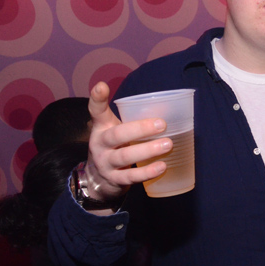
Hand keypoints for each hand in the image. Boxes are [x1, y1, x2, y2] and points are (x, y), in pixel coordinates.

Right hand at [84, 82, 172, 201]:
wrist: (99, 179)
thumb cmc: (116, 147)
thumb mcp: (119, 130)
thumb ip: (136, 120)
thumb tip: (168, 108)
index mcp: (102, 128)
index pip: (97, 111)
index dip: (97, 99)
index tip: (102, 86)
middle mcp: (100, 144)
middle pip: (117, 135)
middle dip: (139, 129)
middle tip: (162, 124)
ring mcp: (105, 163)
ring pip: (125, 156)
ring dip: (147, 150)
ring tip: (167, 144)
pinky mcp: (114, 180)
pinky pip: (131, 176)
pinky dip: (147, 172)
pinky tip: (162, 167)